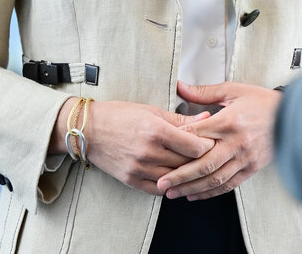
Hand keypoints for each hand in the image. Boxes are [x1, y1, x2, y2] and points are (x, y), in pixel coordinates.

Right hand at [52, 99, 212, 194]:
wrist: (89, 130)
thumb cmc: (120, 116)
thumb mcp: (152, 111)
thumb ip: (181, 119)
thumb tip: (206, 119)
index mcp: (156, 130)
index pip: (194, 146)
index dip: (208, 145)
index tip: (212, 142)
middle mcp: (149, 152)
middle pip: (187, 163)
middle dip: (201, 159)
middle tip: (209, 155)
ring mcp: (139, 168)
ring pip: (175, 178)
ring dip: (187, 174)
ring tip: (194, 166)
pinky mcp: (131, 180)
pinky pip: (159, 189)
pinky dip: (171, 185)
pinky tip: (176, 178)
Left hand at [155, 81, 281, 200]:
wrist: (292, 116)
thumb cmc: (262, 102)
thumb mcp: (234, 90)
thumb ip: (205, 92)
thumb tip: (181, 87)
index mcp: (229, 121)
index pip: (198, 136)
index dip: (177, 145)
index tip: (161, 150)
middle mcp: (236, 143)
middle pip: (203, 165)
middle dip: (180, 176)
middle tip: (161, 183)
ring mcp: (244, 158)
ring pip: (214, 179)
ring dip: (192, 188)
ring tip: (173, 193)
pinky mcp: (251, 168)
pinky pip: (228, 185)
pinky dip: (210, 193)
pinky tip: (195, 195)